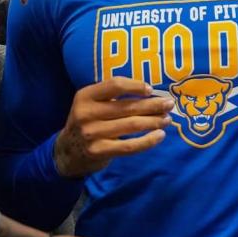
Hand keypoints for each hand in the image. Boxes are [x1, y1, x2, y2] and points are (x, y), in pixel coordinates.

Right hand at [55, 77, 174, 176]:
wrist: (68, 151)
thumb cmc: (88, 121)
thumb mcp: (91, 103)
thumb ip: (112, 96)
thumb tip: (150, 92)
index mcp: (85, 96)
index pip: (115, 85)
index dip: (135, 86)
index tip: (151, 89)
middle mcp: (86, 113)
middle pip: (127, 106)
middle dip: (153, 105)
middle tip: (169, 104)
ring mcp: (92, 133)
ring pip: (131, 125)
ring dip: (154, 121)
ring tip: (167, 119)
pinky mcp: (99, 151)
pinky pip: (129, 146)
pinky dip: (148, 141)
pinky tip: (159, 135)